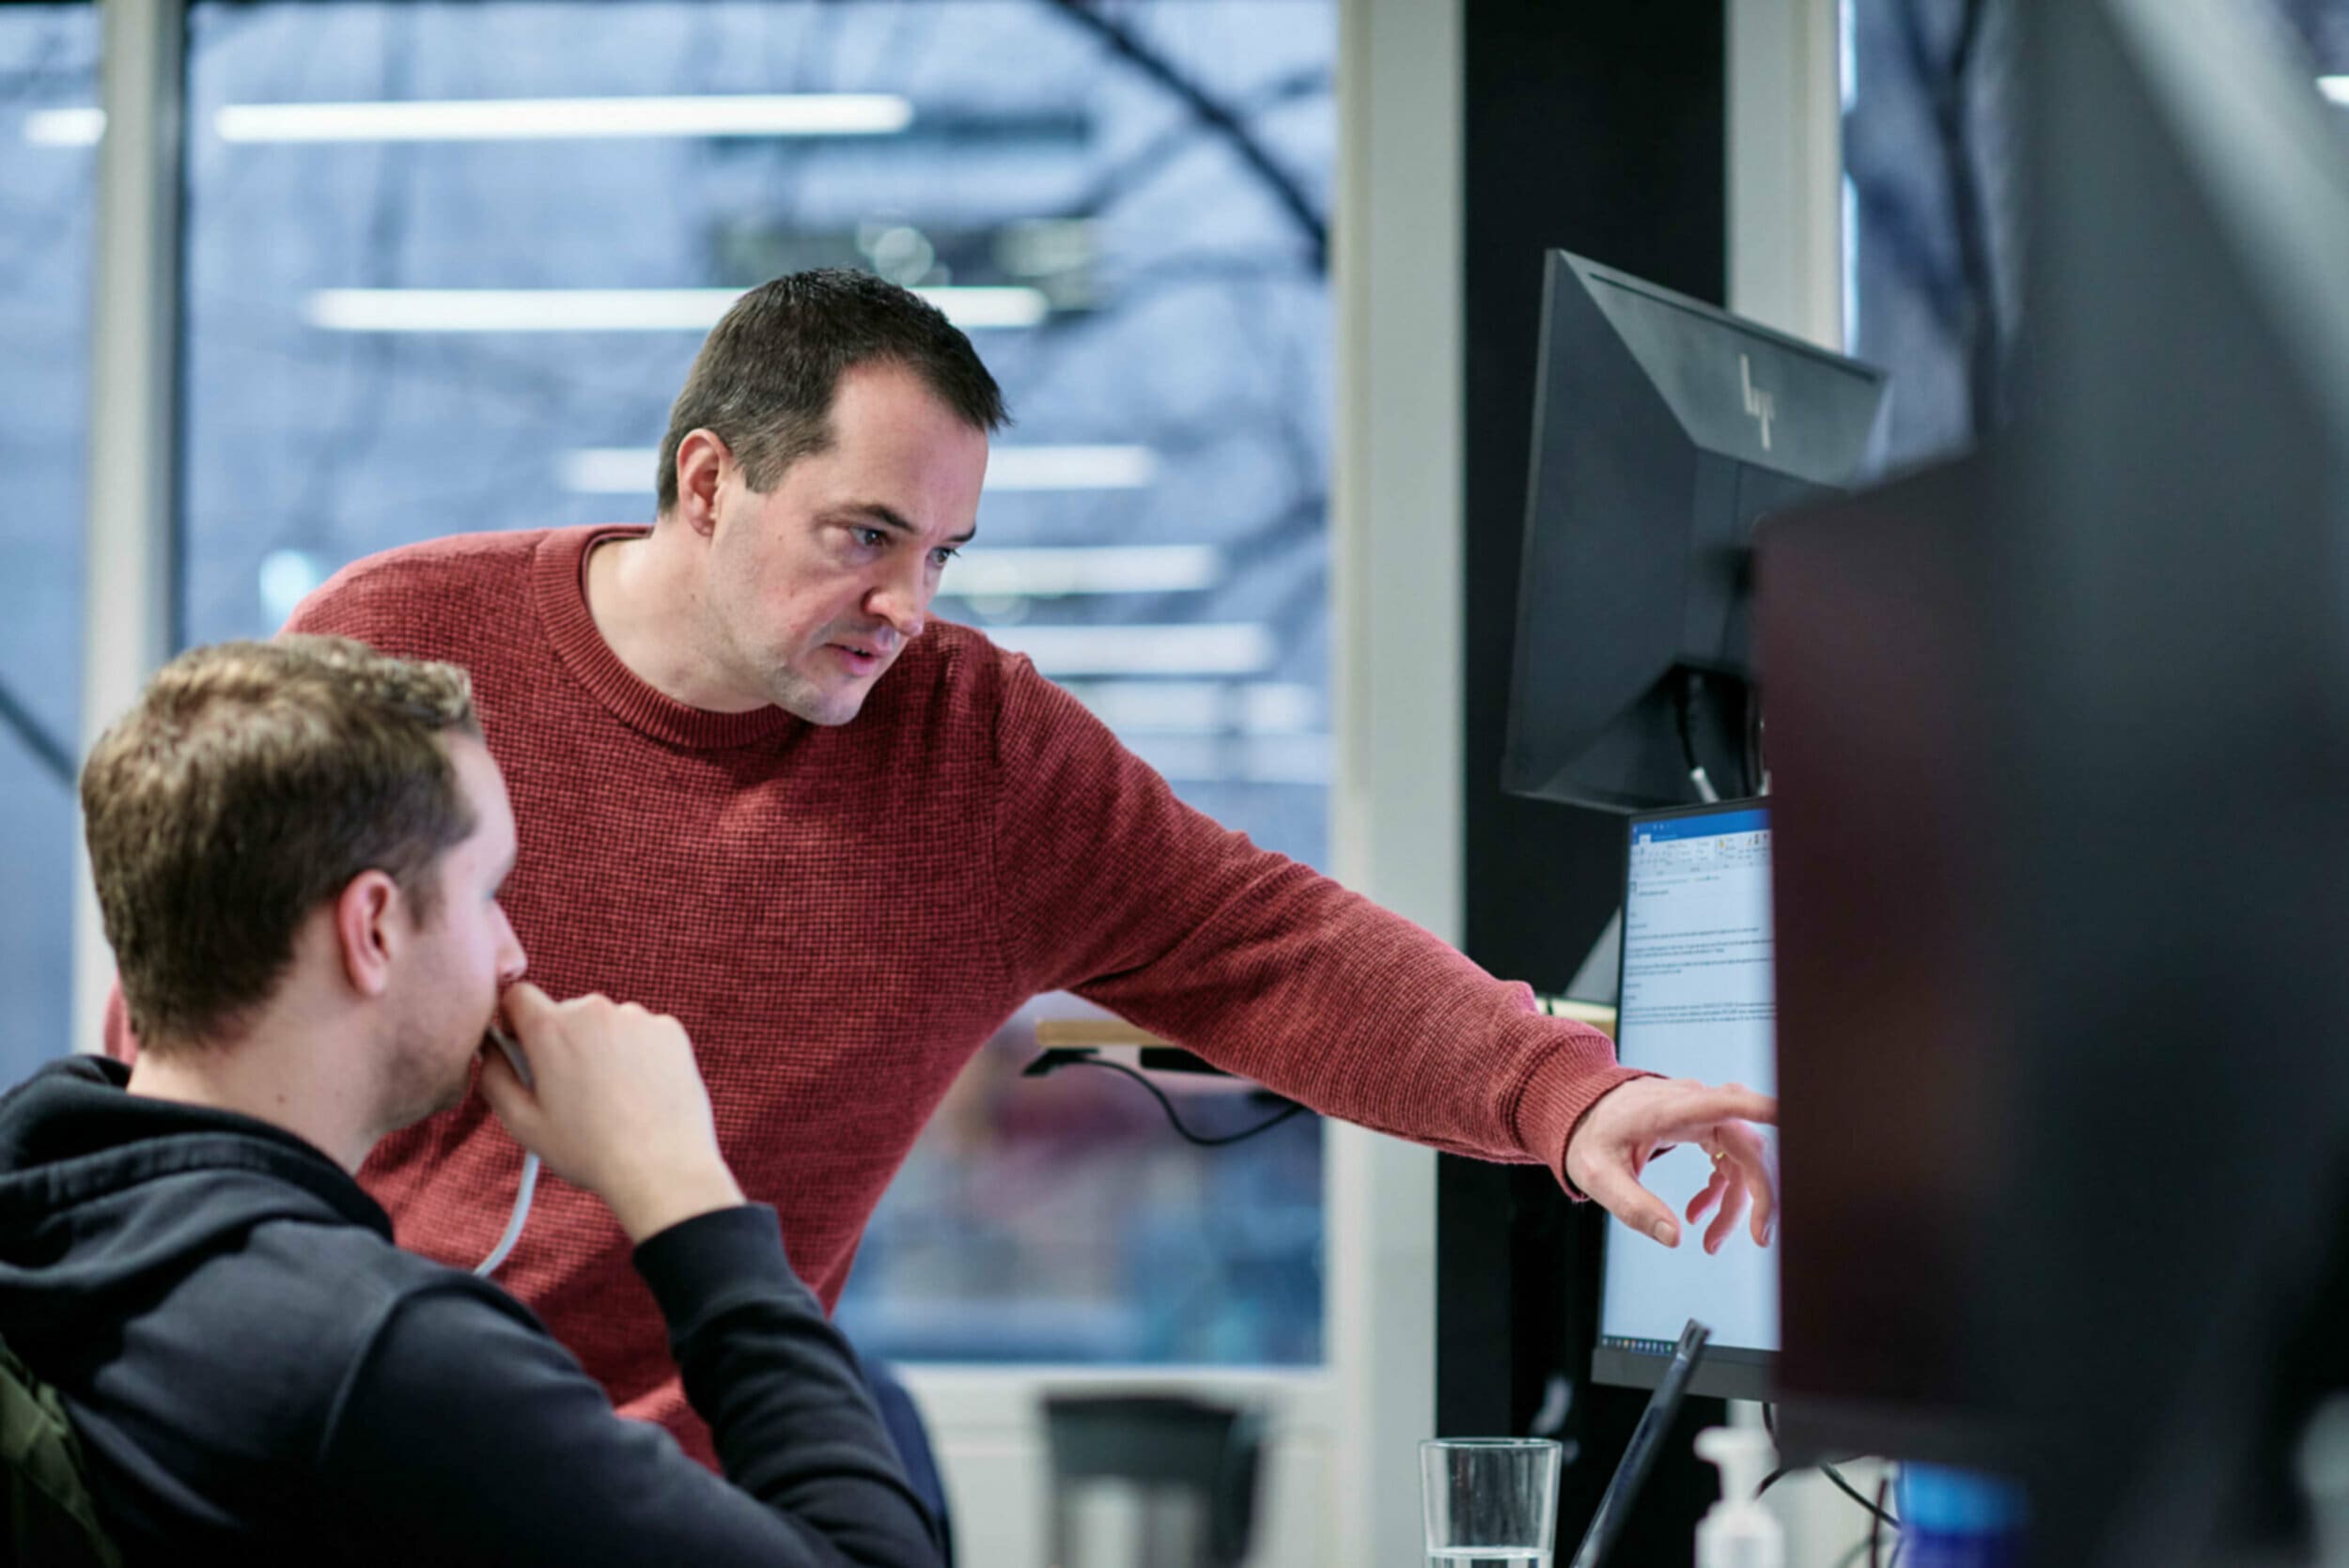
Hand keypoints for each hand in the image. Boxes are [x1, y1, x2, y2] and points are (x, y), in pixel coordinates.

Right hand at [477, 981, 743, 1242]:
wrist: (662, 1168)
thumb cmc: (588, 1150)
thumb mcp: (521, 1122)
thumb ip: (493, 1076)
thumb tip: (490, 1050)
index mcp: (551, 1028)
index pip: (516, 995)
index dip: (514, 1021)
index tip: (523, 1050)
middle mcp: (594, 1010)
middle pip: (564, 1012)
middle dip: (561, 1041)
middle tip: (571, 1090)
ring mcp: (637, 1017)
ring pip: (604, 1024)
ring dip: (600, 1047)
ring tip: (611, 1096)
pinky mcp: (670, 1030)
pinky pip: (641, 1033)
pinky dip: (636, 1053)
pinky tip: (639, 1091)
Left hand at [1564, 1077, 1776, 1251]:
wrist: (1581, 1115)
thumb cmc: (1589, 1137)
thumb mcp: (1599, 1176)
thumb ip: (1634, 1207)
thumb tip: (1673, 1237)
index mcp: (1670, 1109)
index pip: (1727, 1103)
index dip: (1764, 1111)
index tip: (1792, 1120)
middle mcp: (1694, 1106)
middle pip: (1748, 1145)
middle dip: (1759, 1194)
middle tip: (1758, 1237)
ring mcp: (1702, 1115)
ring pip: (1742, 1158)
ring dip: (1735, 1203)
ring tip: (1711, 1241)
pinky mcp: (1703, 1127)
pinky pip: (1728, 1160)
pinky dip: (1722, 1191)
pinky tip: (1699, 1213)